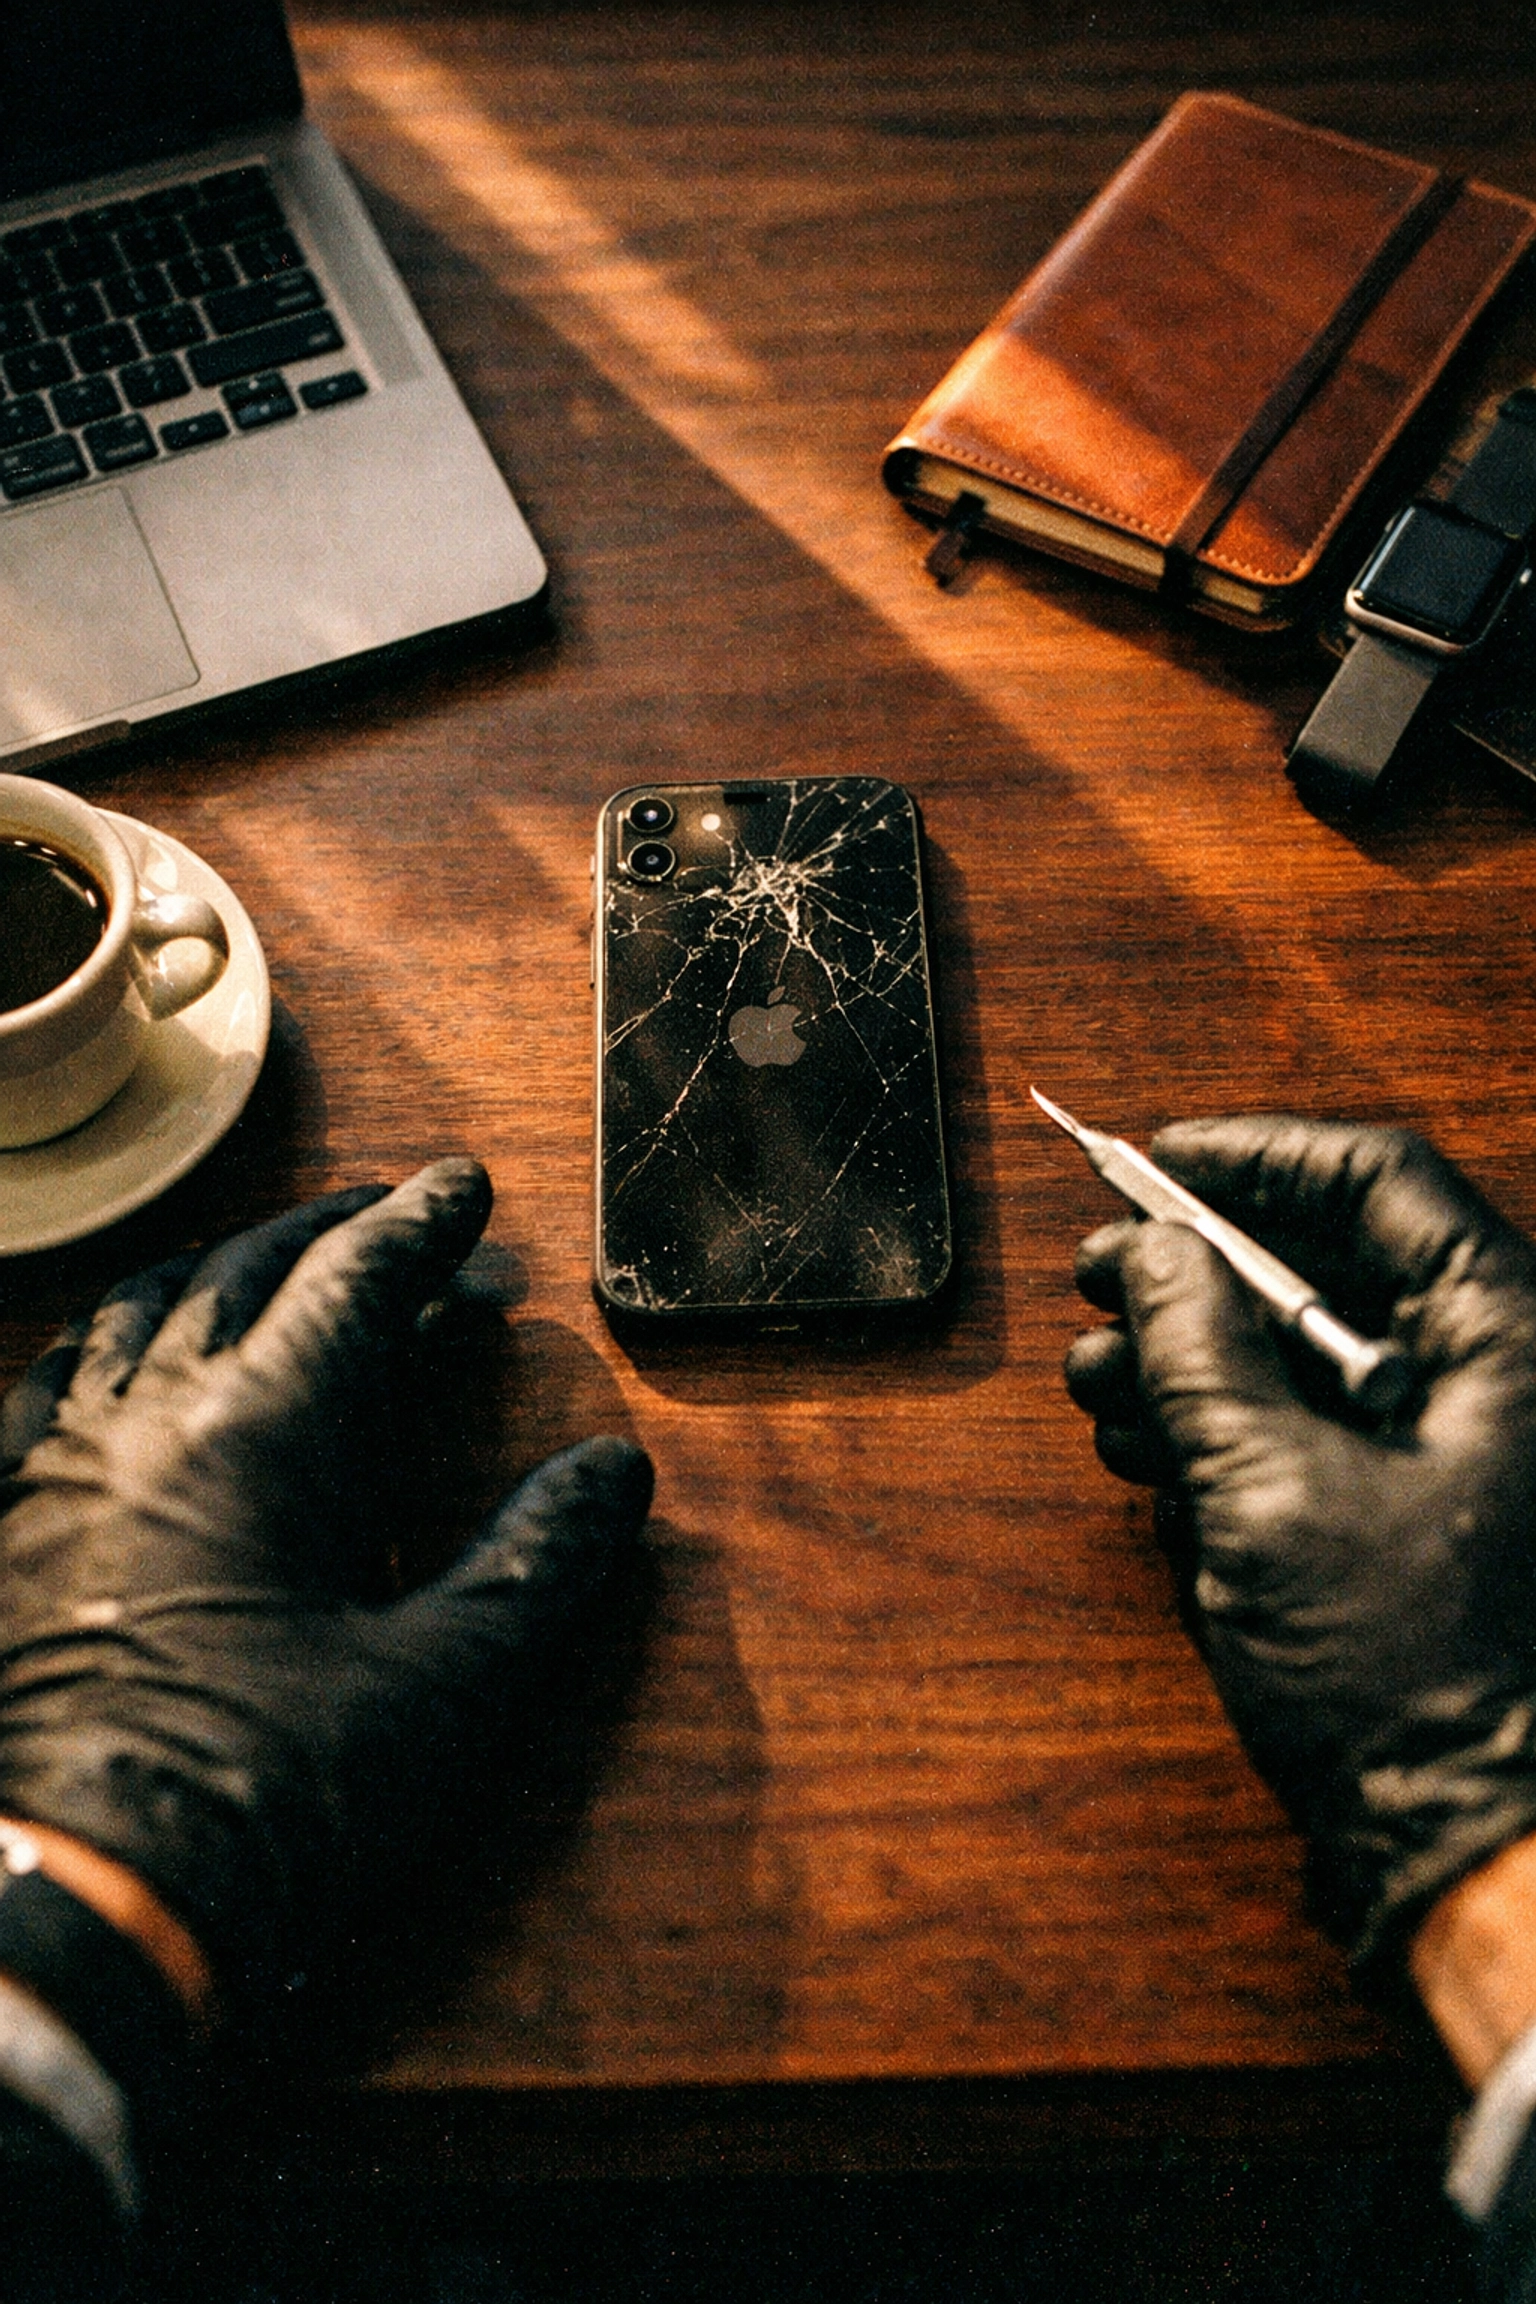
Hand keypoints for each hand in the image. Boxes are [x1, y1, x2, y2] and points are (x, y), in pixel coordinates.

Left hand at [0, 1163, 651, 2014]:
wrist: (67, 1908)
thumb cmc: (259, 1804)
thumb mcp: (439, 1689)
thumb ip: (533, 1566)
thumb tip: (611, 1475)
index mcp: (258, 1433)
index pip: (352, 1282)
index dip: (417, 1226)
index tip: (459, 1189)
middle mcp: (145, 1421)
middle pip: (242, 1273)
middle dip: (326, 1230)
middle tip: (387, 1214)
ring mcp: (52, 1472)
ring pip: (133, 1314)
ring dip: (212, 1270)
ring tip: (260, 1264)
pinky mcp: (0, 1535)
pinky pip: (38, 1391)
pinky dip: (95, 1347)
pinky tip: (107, 1363)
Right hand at [1063, 1116, 1535, 1979]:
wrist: (1467, 1851)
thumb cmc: (1412, 1681)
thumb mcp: (1272, 1492)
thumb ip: (1201, 1353)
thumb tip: (1151, 1252)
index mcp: (1506, 1341)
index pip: (1379, 1182)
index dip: (1257, 1156)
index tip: (1155, 1160)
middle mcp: (1493, 1380)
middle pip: (1334, 1264)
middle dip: (1201, 1268)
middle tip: (1098, 1277)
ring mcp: (1454, 1452)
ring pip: (1308, 1351)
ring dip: (1192, 1354)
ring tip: (1097, 1382)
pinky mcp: (1410, 1516)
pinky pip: (1310, 1429)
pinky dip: (1222, 1426)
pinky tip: (1144, 1445)